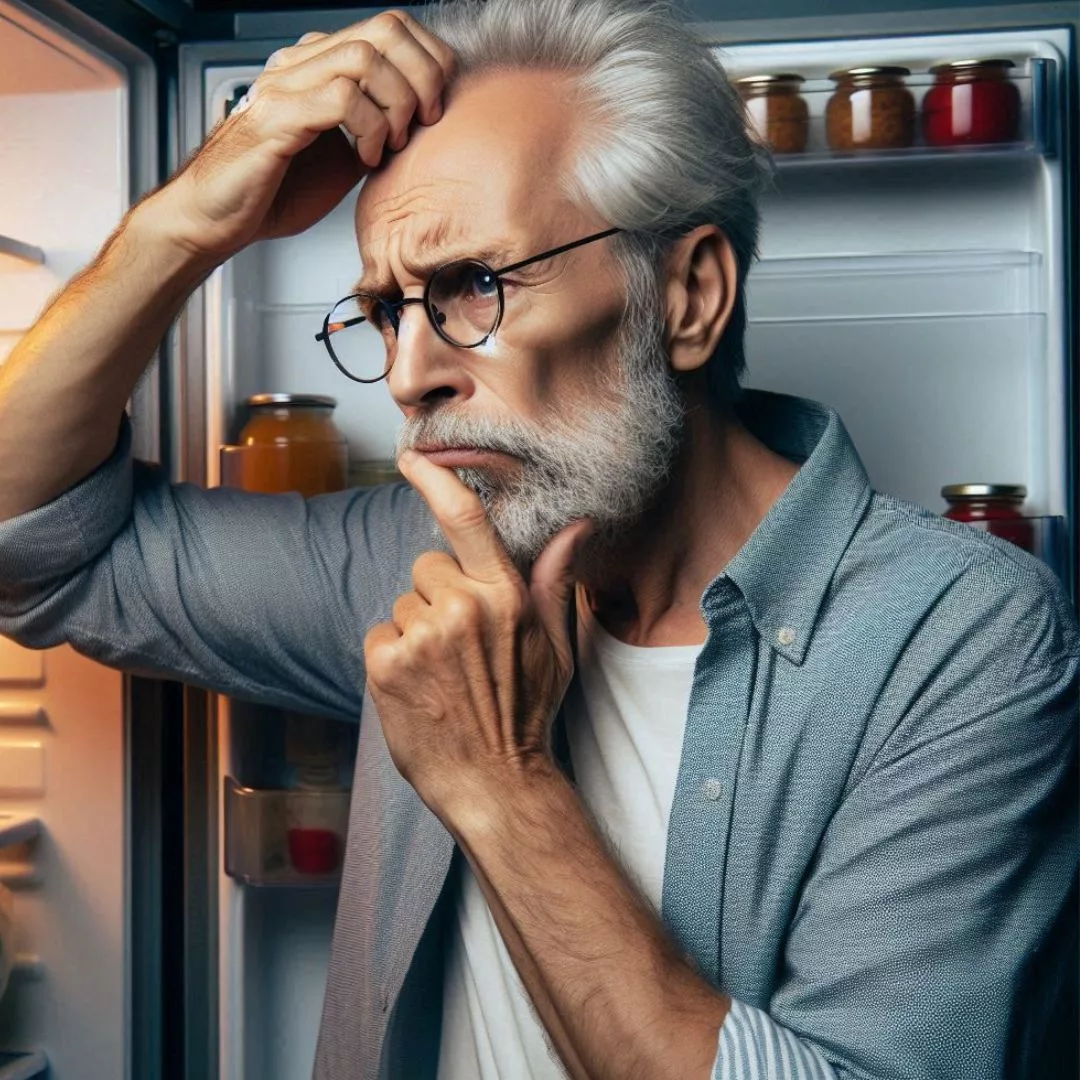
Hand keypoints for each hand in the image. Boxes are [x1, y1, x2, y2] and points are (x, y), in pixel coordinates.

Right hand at [152, 11, 454, 262]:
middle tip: (425, 122)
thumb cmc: (277, 190)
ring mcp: (286, 85)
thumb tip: (424, 125)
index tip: (437, 108)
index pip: (392, 27)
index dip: (431, 60)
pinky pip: (340, 99)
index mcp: (321, 65)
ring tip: (393, 144)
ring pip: (365, 58)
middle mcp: (303, 64)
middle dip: (424, 77)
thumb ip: (378, 128)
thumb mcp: (346, 155)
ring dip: (397, 104)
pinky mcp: (276, 117)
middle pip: (385, 29)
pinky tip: (367, 158)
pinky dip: (369, 129)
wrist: (220, 217)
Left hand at [364, 451, 593, 819]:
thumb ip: (556, 581)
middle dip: (436, 596)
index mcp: (507, 596)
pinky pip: (379, 636)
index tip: (413, 459)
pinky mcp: (388, 666)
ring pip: (402, 605)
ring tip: (441, 673)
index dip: (435, 480)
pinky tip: (418, 687)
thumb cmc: (526, 713)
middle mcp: (464, 608)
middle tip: (458, 645)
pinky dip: (391, 659)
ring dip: (414, 631)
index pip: (466, 520)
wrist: (495, 782)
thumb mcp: (556, 645)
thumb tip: (575, 528)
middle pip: (426, 568)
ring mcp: (423, 636)